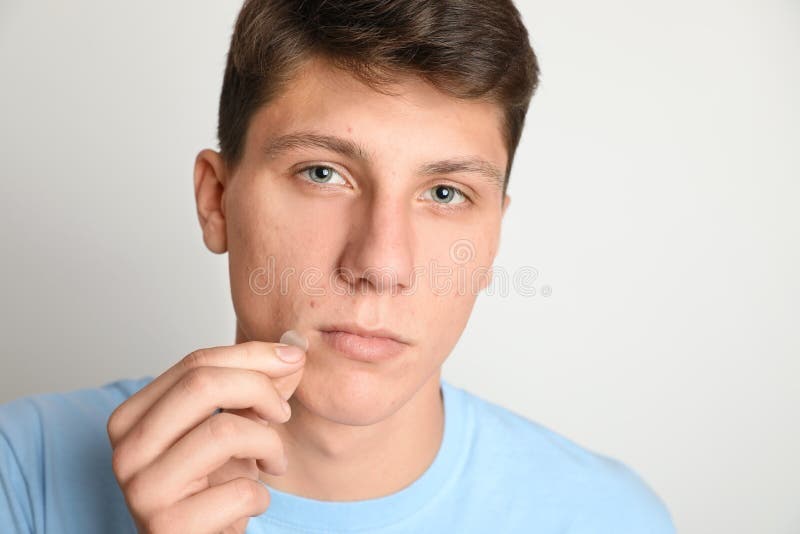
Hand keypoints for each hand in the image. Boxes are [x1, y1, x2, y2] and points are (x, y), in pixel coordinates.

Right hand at [106, 338, 305, 532]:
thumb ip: (256, 389)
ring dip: (269, 444)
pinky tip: (252, 503)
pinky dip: (261, 494)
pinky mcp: (170, 527)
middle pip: (202, 384)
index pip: (195, 362)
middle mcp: (127, 450)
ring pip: (224, 430)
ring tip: (275, 461)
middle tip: (283, 413)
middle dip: (260, 388)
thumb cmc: (212, 491)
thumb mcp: (233, 431)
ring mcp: (143, 490)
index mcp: (133, 418)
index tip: (292, 359)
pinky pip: (240, 490)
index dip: (253, 355)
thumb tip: (293, 350)